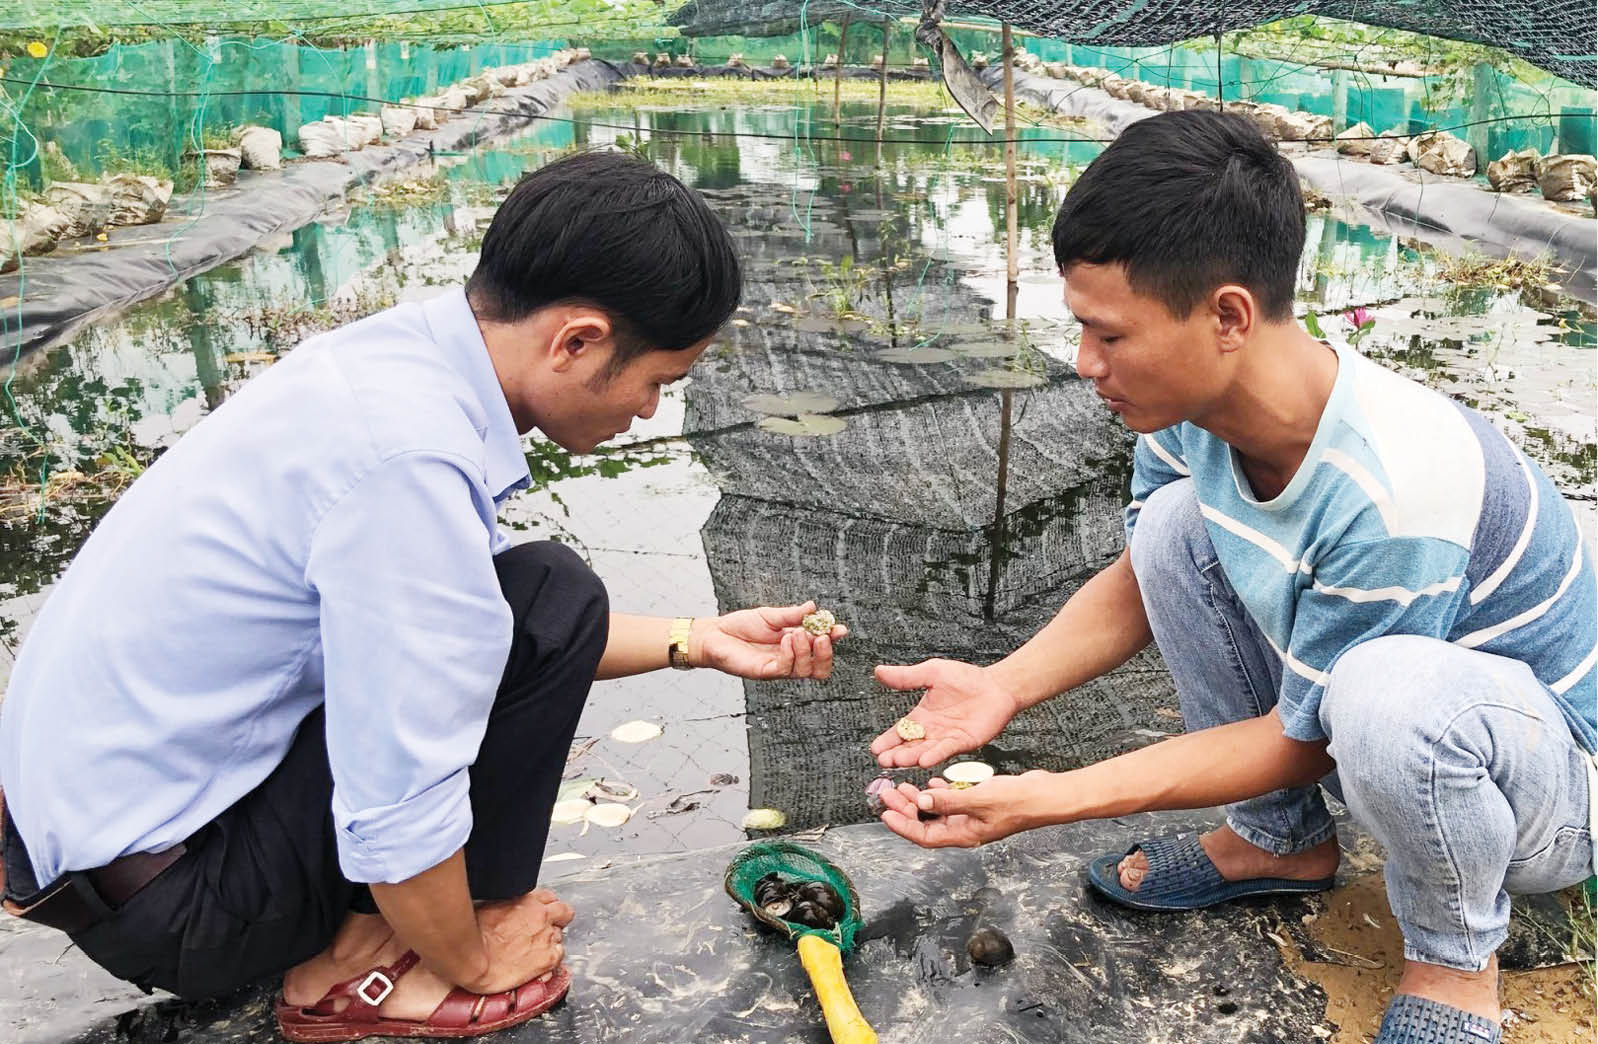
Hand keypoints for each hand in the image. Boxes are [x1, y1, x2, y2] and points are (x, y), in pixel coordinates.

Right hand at [467, 889, 573, 993]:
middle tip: (543, 930)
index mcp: (526, 900)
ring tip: (533, 951)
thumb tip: (503, 908)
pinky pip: (560, 955)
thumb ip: (504, 905)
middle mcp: (540, 915)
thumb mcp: (487, 906)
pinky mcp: (548, 958)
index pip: (549, 897)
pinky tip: (537, 963)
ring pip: (561, 935)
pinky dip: (552, 959)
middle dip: (556, 920)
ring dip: (551, 941)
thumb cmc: (472, 935)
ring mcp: (546, 936)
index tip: (539, 914)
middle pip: (563, 912)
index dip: (545, 907)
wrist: (473, 960)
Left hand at [691, 601, 847, 680]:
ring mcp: (779, 668)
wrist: (716, 634)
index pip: (821, 647)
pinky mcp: (765, 672)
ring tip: (796, 634)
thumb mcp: (770, 615)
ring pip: (806, 671)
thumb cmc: (741, 626)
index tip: (840, 629)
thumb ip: (792, 614)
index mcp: (795, 644)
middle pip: (820, 668)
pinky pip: (785, 670)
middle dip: (826, 653)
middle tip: (823, 636)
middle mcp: (791, 658)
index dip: (833, 640)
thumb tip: (814, 607)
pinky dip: (790, 655)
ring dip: (806, 651)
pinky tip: (785, 640)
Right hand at [869, 659, 1018, 767]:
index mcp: (922, 716)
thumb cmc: (966, 678)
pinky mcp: (963, 742)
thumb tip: (879, 671)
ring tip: (898, 761)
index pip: (900, 731)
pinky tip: (924, 760)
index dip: (888, 741)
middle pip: (910, 746)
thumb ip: (906, 676)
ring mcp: (947, 738)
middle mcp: (932, 731)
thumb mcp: (931, 673)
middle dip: (896, 753)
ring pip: (925, 750)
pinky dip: (935, 755)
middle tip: (883, 760)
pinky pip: (946, 750)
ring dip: (911, 757)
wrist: (996, 685)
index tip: (875, 749)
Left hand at [876, 773, 1049, 848]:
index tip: (885, 813)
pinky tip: (932, 782)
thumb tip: (920, 803)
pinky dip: (939, 793)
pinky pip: (952, 801)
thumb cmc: (1018, 802)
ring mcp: (972, 817)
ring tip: (903, 786)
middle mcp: (965, 829)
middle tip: (888, 793)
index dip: (902, 826)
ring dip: (919, 800)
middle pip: (926, 824)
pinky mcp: (978, 804)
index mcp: (963, 835)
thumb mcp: (978, 799)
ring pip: (936, 812)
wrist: (1045, 796)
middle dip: (905, 810)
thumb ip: (948, 801)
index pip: (924, 837)